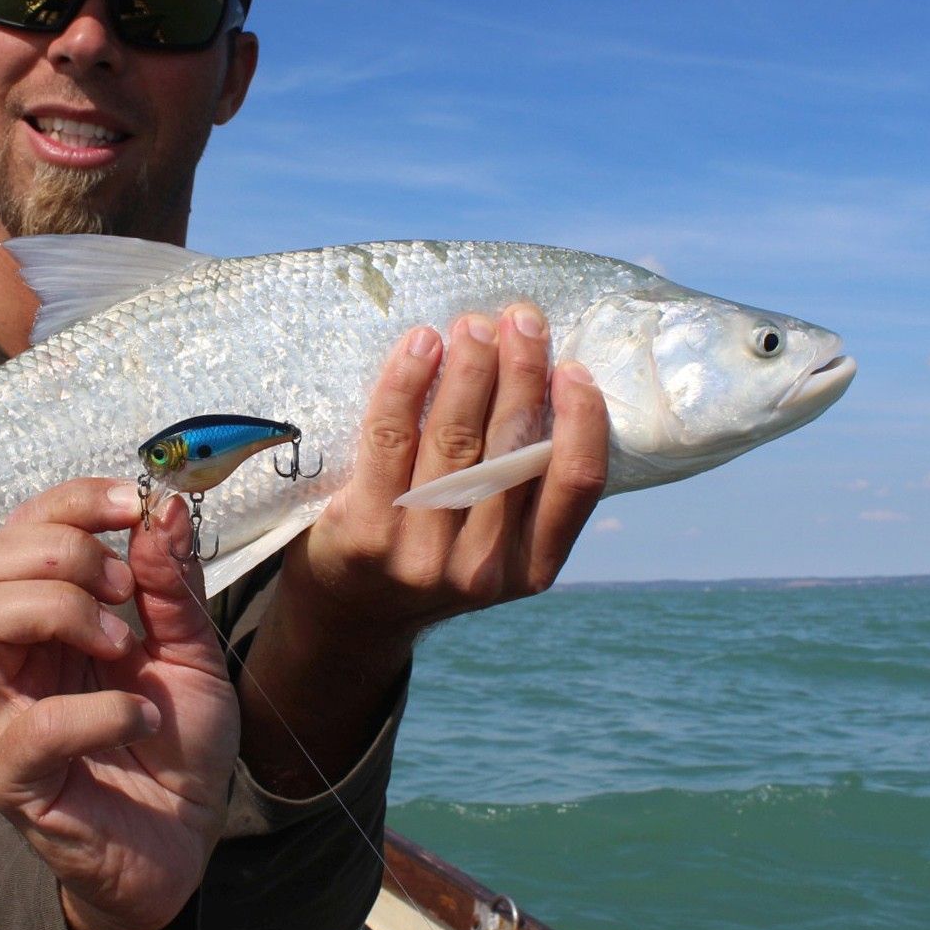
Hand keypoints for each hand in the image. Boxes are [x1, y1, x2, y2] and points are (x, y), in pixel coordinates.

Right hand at [0, 479, 239, 929]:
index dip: (70, 503)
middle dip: (61, 551)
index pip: (19, 530)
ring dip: (60, 610)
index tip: (132, 504)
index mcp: (45, 617)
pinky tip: (142, 718)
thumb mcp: (193, 651)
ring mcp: (3, 716)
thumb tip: (160, 506)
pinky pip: (33, 726)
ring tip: (121, 643)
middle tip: (122, 588)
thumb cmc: (178, 749)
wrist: (185, 844)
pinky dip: (99, 711)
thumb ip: (172, 585)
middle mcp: (10, 659)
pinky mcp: (15, 778)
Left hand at [282, 304, 609, 655]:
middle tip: (520, 318)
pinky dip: (407, 384)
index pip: (574, 486)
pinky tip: (421, 345)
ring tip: (474, 324)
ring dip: (469, 369)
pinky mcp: (365, 533)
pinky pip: (390, 439)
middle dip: (520, 371)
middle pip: (510, 449)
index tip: (574, 367)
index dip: (581, 422)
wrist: (347, 612)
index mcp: (531, 568)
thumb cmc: (432, 552)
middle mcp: (481, 569)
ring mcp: (420, 554)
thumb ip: (523, 487)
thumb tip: (548, 380)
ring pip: (454, 439)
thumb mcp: (495, 544)